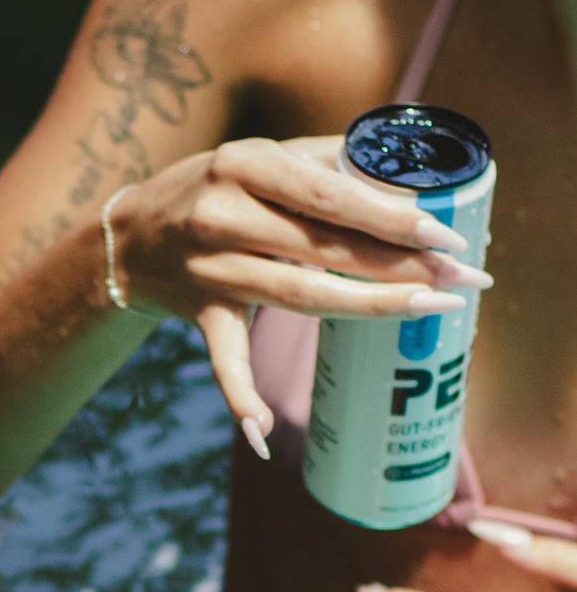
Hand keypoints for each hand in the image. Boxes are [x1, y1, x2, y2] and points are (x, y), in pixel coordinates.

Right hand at [107, 137, 488, 457]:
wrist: (131, 237)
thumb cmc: (214, 188)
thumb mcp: (261, 155)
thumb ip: (326, 161)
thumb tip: (406, 175)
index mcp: (246, 164)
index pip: (331, 194)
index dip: (391, 215)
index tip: (445, 233)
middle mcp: (224, 216)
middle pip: (326, 248)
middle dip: (401, 263)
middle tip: (461, 277)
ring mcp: (210, 270)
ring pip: (298, 296)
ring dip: (367, 307)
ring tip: (427, 309)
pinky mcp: (200, 314)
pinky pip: (222, 363)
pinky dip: (240, 400)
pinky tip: (263, 435)